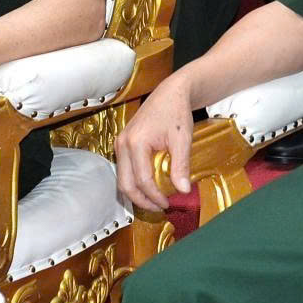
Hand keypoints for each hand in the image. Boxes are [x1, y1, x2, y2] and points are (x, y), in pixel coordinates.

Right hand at [114, 76, 194, 211]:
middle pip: (125, 184)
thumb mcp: (182, 139)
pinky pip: (125, 170)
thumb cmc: (176, 112)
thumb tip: (183, 191)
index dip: (154, 196)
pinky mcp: (123, 145)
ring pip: (122, 179)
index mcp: (136, 142)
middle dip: (141, 200)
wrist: (170, 93)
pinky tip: (149, 188)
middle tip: (159, 208)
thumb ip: (181, 166)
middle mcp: (122, 144)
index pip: (142, 180)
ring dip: (137, 193)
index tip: (168, 204)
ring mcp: (120, 144)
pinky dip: (135, 183)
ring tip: (155, 201)